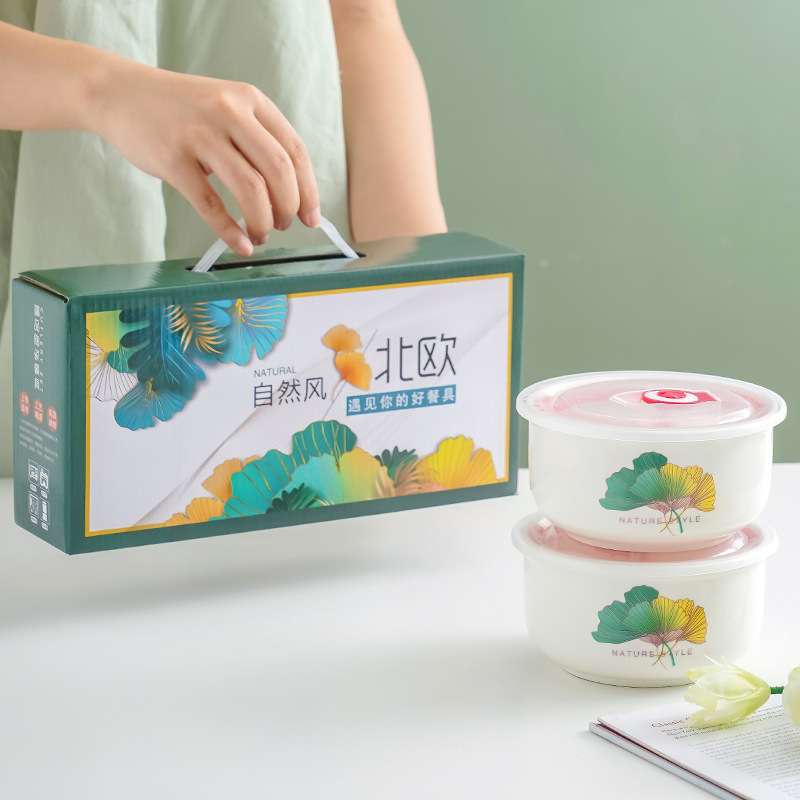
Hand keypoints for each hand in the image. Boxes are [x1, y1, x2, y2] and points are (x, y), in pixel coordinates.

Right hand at [90, 60, 320, 254]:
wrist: (119, 92)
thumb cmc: (181, 111)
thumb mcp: (226, 108)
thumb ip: (257, 141)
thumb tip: (292, 194)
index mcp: (251, 100)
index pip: (295, 151)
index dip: (309, 190)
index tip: (311, 218)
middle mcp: (229, 112)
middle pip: (279, 171)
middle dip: (288, 208)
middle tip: (283, 226)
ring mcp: (200, 134)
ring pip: (250, 189)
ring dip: (262, 221)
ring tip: (260, 234)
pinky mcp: (173, 159)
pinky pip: (211, 205)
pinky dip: (231, 231)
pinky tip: (240, 245)